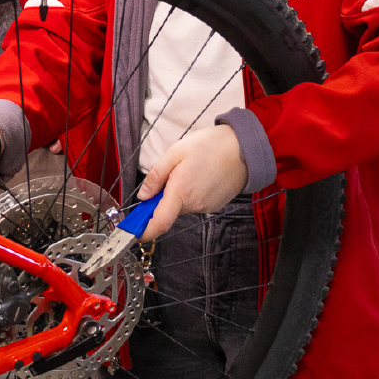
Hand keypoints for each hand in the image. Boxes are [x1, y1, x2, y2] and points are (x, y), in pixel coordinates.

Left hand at [134, 125, 247, 239]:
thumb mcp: (175, 152)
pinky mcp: (215, 205)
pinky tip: (200, 175)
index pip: (159, 222)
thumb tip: (143, 196)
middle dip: (162, 197)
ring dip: (178, 193)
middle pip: (168, 210)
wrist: (245, 149)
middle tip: (170, 172)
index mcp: (181, 192)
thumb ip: (156, 176)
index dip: (144, 231)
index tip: (134, 232)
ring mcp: (206, 207)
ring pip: (181, 205)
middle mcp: (194, 205)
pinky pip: (194, 202)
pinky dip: (191, 192)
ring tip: (190, 169)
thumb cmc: (210, 146)